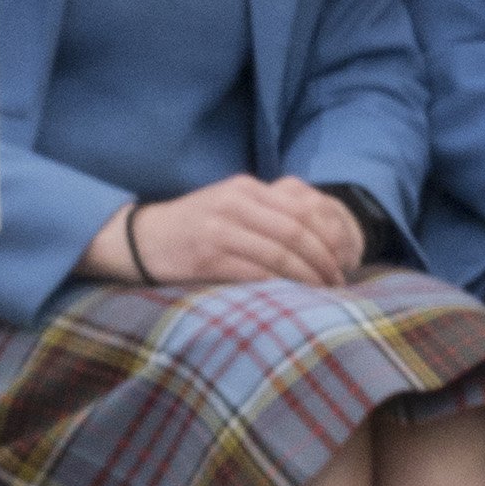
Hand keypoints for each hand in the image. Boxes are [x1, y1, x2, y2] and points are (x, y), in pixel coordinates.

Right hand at [107, 173, 370, 292]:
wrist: (140, 240)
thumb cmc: (194, 226)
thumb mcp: (230, 204)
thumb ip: (267, 210)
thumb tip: (319, 232)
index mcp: (246, 188)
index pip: (303, 208)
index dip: (330, 235)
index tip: (344, 257)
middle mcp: (235, 204)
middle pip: (298, 231)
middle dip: (325, 259)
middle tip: (339, 280)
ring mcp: (220, 230)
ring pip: (280, 253)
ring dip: (308, 276)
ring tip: (322, 292)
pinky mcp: (207, 258)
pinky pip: (255, 273)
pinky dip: (280, 286)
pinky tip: (292, 297)